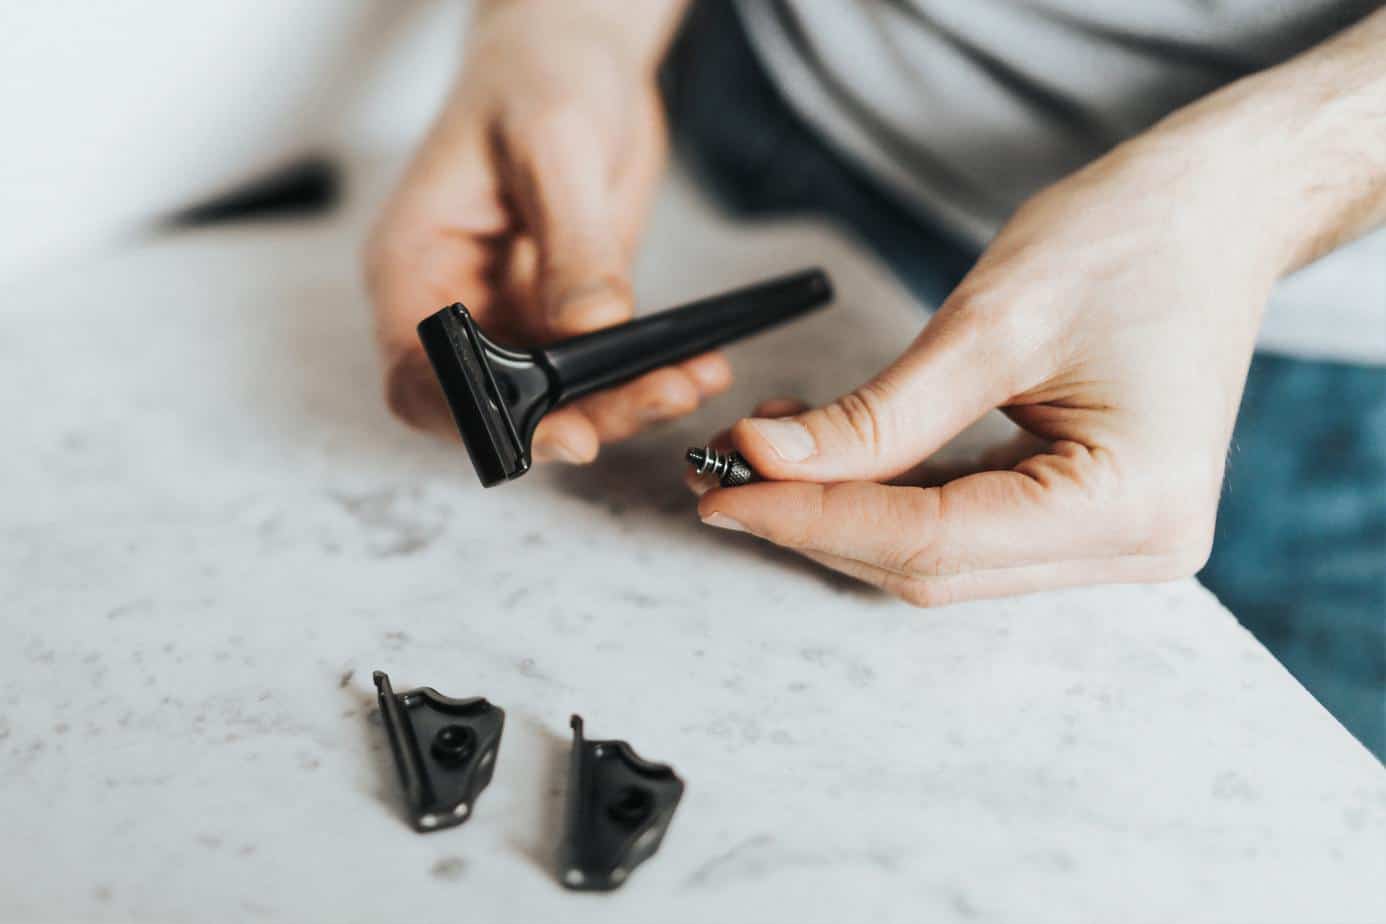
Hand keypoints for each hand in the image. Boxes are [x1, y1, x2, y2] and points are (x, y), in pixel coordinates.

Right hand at [365, 1, 725, 463]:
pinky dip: (647, 374)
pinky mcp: (566, 313)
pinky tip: (697, 365)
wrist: (577, 50)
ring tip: (689, 382)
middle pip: (496, 402)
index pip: (418, 376)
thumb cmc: (535, 70)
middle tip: (649, 401)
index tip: (550, 430)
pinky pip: (602, 366)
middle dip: (576, 415)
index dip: (474, 420)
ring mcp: (513, 313)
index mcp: (413, 264)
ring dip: (623, 402)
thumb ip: (573, 241)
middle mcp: (456, 302)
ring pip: (557, 397)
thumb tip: (593, 327)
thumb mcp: (552, 141)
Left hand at [691, 134, 1281, 605]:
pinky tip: (830, 457)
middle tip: (721, 473)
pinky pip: (969, 528)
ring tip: (761, 458)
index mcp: (1132, 505)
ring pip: (941, 556)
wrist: (1217, 212)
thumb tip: (767, 460)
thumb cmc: (1129, 241)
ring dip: (846, 513)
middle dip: (818, 522)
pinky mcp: (1092, 518)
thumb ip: (877, 415)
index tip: (723, 488)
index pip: (930, 541)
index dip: (812, 518)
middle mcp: (1136, 547)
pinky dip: (892, 496)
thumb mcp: (991, 324)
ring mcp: (1118, 541)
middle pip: (932, 564)